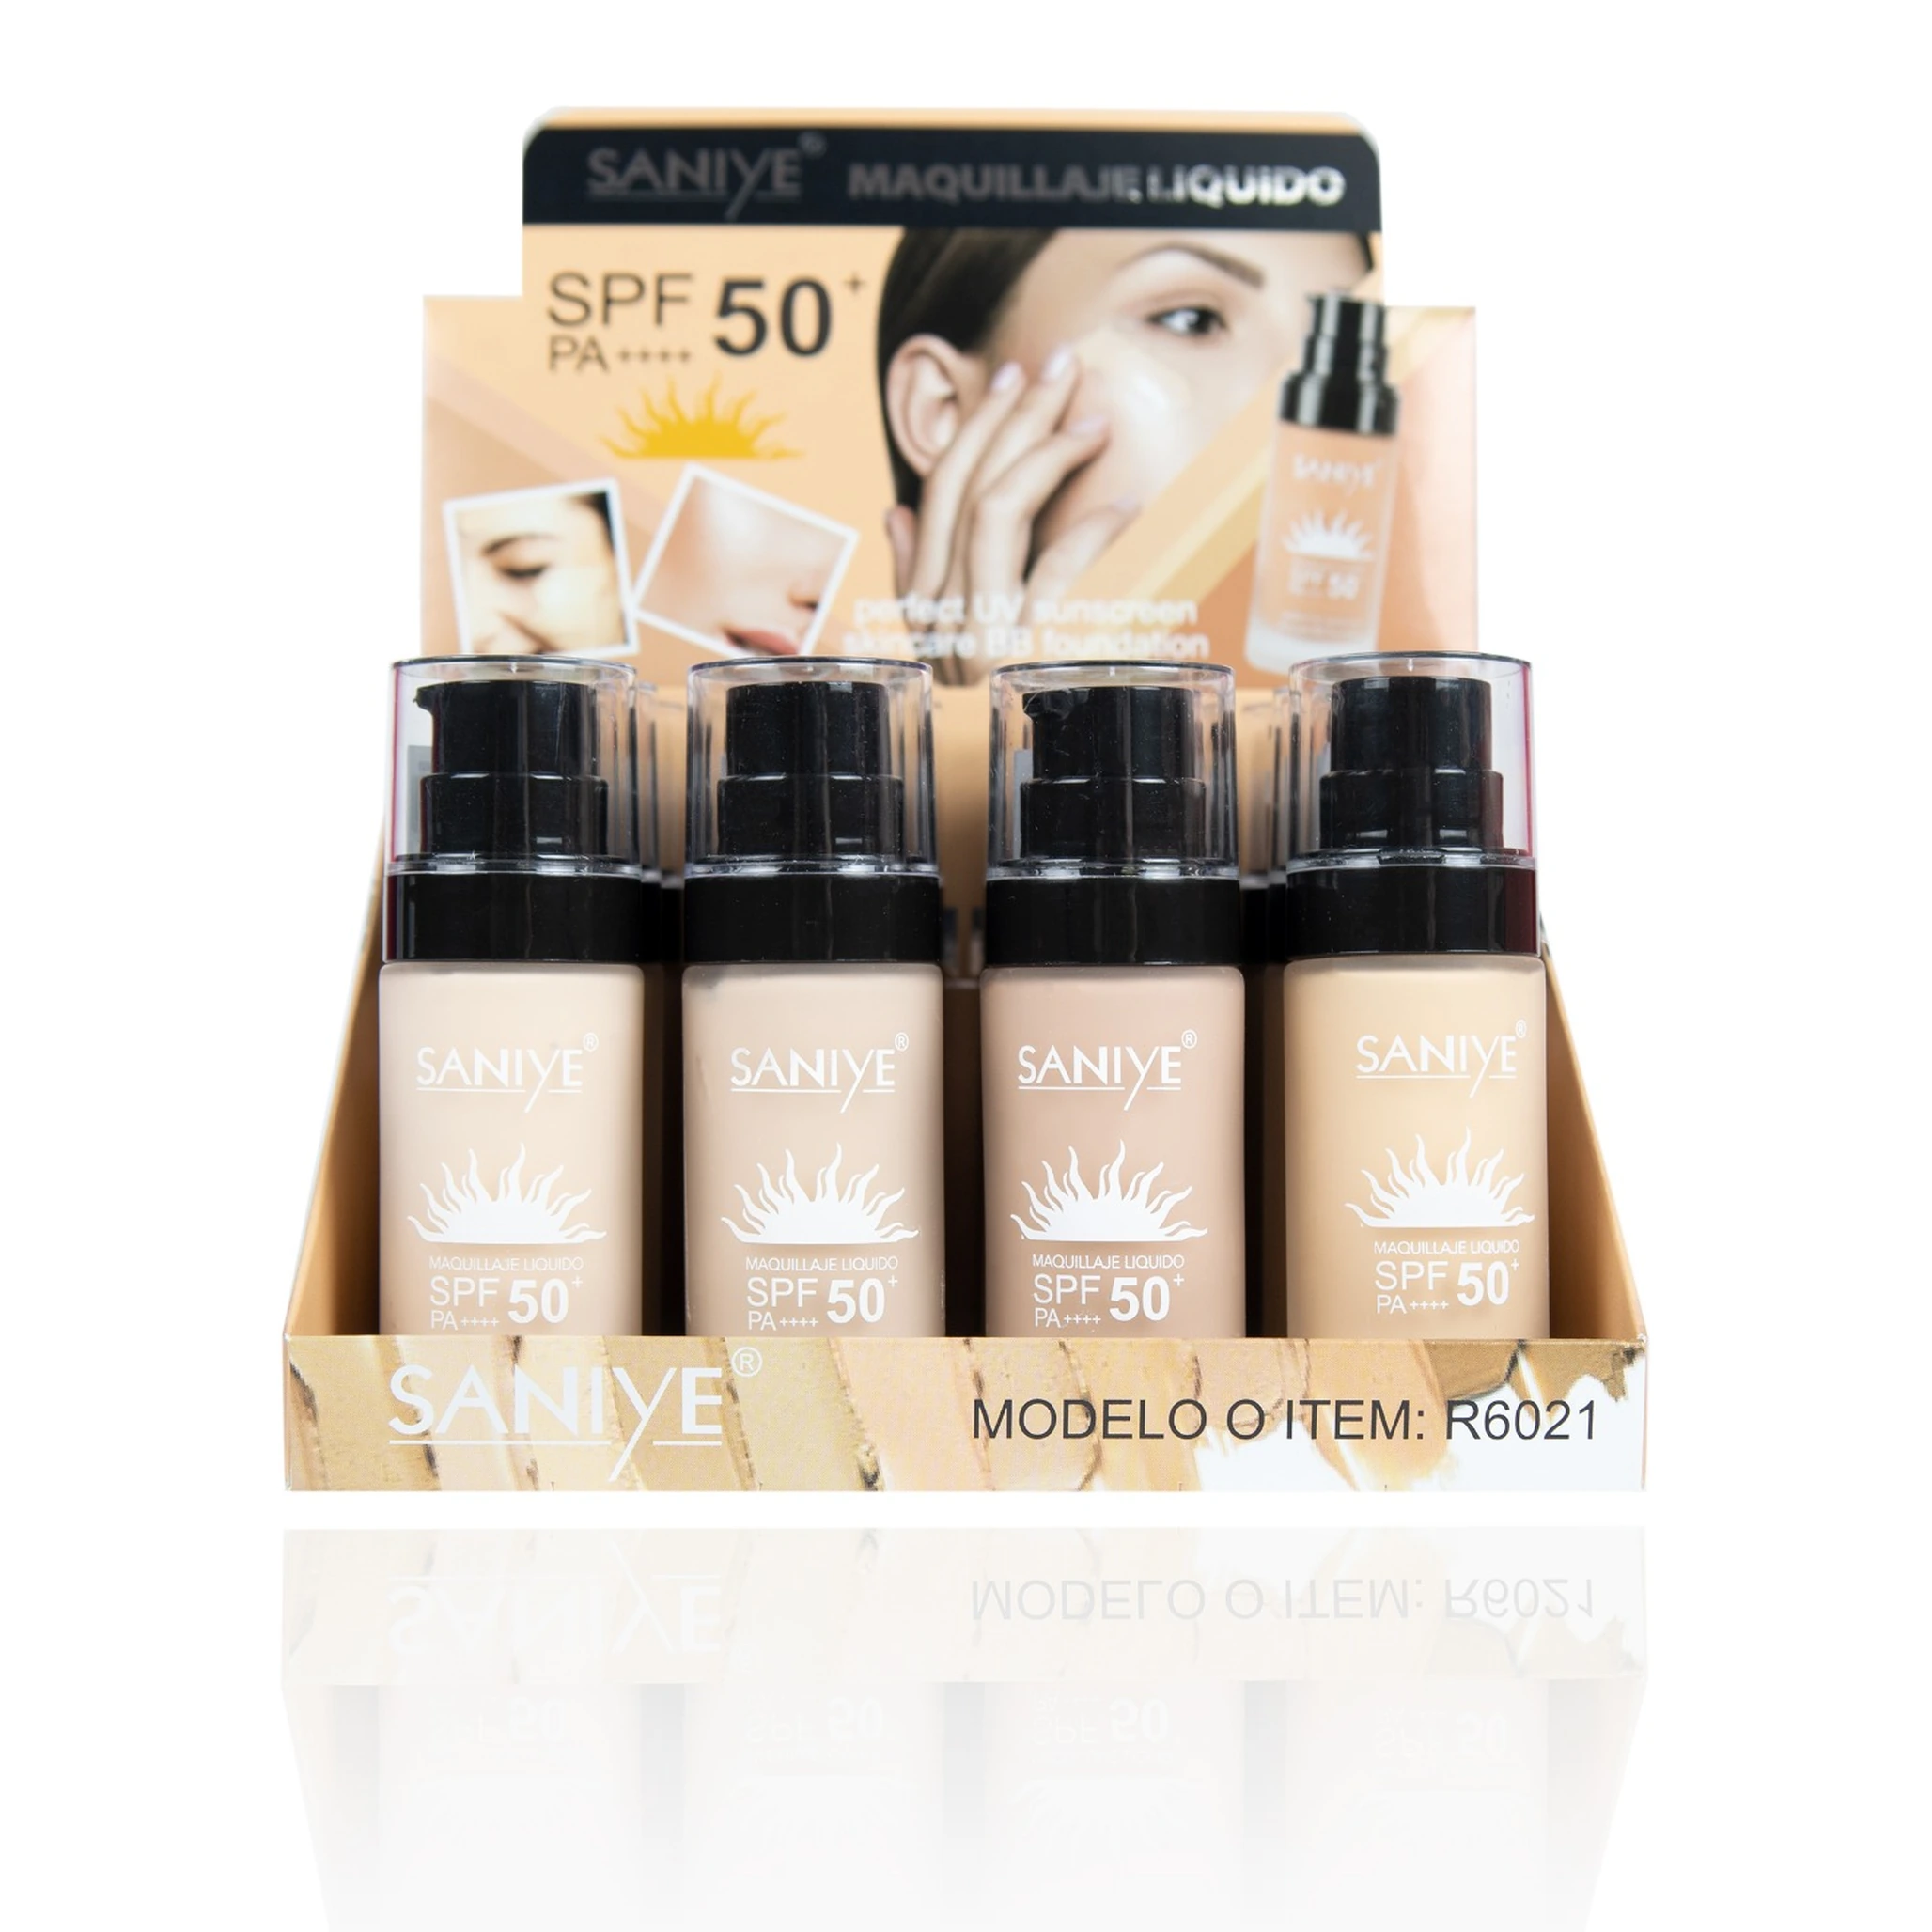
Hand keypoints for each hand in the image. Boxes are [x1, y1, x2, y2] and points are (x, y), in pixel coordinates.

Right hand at [885, 347, 1136, 683]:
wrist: (1037, 794)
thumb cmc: (1008, 712)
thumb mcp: (953, 643)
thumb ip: (919, 577)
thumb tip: (895, 510)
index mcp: (922, 606)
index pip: (937, 492)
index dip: (974, 429)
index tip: (1012, 379)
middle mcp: (938, 617)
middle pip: (962, 489)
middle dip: (1011, 416)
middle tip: (1059, 365)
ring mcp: (973, 638)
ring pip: (993, 515)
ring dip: (1045, 454)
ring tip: (1092, 415)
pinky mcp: (1015, 660)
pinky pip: (1048, 577)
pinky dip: (1086, 532)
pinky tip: (1124, 501)